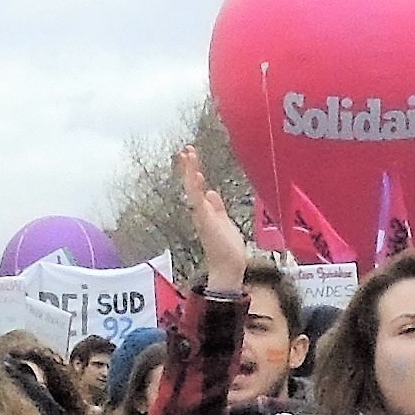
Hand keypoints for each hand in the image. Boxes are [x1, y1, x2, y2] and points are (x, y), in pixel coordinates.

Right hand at [180, 149, 249, 291]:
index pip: (197, 186)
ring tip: (188, 155)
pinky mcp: (205, 220)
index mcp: (205, 210)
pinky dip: (196, 188)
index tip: (191, 155)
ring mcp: (201, 215)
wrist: (228, 265)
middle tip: (186, 150)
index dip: (193, 170)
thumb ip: (217, 206)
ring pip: (192, 189)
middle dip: (188, 167)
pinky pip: (198, 201)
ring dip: (190, 172)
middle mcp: (200, 211)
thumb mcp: (224, 221)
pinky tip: (196, 174)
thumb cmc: (227, 247)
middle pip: (191, 185)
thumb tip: (211, 192)